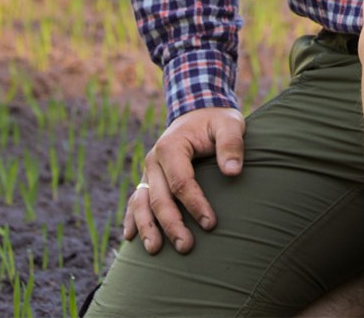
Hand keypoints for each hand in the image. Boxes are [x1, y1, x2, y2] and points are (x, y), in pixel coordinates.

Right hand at [122, 106, 244, 254]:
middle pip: (159, 198)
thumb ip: (231, 145)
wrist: (199, 112)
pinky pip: (134, 202)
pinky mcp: (148, 179)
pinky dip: (131, 219)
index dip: (195, 204)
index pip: (181, 182)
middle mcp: (153, 160)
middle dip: (171, 224)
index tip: (210, 223)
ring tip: (155, 250)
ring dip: (147, 228)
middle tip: (186, 247)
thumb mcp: (229, 124)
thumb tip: (232, 172)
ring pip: (140, 204)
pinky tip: (130, 238)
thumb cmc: (217, 122)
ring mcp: (147, 171)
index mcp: (171, 146)